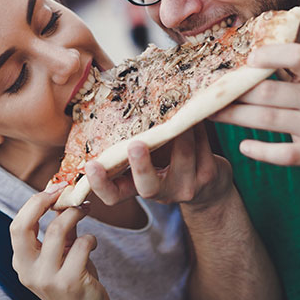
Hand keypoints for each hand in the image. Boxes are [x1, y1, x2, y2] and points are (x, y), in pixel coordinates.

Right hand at [10, 185, 109, 299]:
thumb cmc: (71, 280)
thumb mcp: (60, 254)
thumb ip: (60, 229)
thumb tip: (65, 196)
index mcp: (22, 262)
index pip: (17, 225)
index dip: (34, 202)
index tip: (54, 189)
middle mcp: (28, 271)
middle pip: (23, 226)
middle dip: (44, 202)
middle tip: (65, 191)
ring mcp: (47, 278)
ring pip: (56, 230)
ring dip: (75, 213)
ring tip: (85, 210)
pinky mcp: (70, 282)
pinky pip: (81, 245)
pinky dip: (91, 238)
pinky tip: (93, 242)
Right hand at [85, 123, 232, 208]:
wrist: (210, 187)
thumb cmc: (168, 164)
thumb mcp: (148, 160)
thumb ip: (133, 144)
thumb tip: (114, 103)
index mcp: (138, 188)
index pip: (113, 196)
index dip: (100, 184)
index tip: (90, 165)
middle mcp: (161, 193)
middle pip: (148, 187)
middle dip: (142, 165)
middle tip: (135, 145)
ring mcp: (186, 186)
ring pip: (183, 157)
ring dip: (180, 132)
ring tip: (178, 110)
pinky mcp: (208, 175)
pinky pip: (202, 146)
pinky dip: (197, 127)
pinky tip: (196, 114)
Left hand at [210, 43, 299, 179]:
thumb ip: (292, 69)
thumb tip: (250, 50)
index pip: (298, 55)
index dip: (270, 54)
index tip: (247, 59)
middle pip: (269, 92)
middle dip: (236, 92)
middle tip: (212, 92)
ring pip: (268, 120)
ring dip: (235, 116)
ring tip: (213, 114)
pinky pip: (282, 153)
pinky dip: (260, 150)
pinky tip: (243, 146)